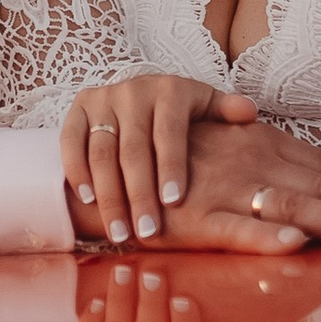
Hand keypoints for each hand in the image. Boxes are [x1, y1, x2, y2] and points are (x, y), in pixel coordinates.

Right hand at [62, 74, 254, 245]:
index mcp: (170, 90)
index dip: (171, 167)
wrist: (137, 89)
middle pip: (133, 149)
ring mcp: (103, 100)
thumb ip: (227, 112)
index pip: (169, 133)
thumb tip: (249, 113)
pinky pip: (71, 142)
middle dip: (139, 194)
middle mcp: (133, 91)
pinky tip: (86, 201)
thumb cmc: (180, 111)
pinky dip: (76, 171)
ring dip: (108, 194)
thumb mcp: (206, 104)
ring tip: (118, 231)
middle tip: (146, 232)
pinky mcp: (78, 109)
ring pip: (101, 151)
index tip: (174, 203)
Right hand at [158, 113, 320, 254]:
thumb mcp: (211, 133)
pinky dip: (266, 237)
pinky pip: (237, 230)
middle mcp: (250, 161)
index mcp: (259, 142)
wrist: (105, 168)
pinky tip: (296, 245)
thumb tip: (259, 116)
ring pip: (292, 207)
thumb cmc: (165, 154)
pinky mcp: (196, 219)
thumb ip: (246, 132)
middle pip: (320, 186)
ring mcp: (225, 190)